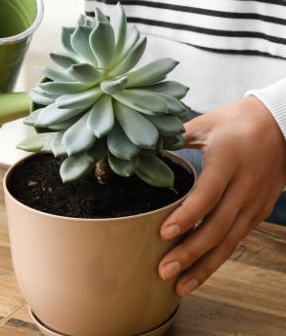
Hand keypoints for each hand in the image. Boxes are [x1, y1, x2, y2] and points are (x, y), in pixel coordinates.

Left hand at [158, 96, 285, 295]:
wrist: (282, 124)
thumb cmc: (236, 122)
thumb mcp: (205, 124)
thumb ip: (174, 138)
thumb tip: (138, 148)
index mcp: (228, 162)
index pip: (207, 196)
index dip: (186, 217)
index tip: (163, 233)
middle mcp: (244, 187)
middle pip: (217, 227)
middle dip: (189, 253)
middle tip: (163, 271)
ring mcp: (254, 202)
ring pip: (229, 242)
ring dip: (203, 266)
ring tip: (178, 286)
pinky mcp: (259, 212)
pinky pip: (236, 240)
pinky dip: (217, 259)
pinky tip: (197, 273)